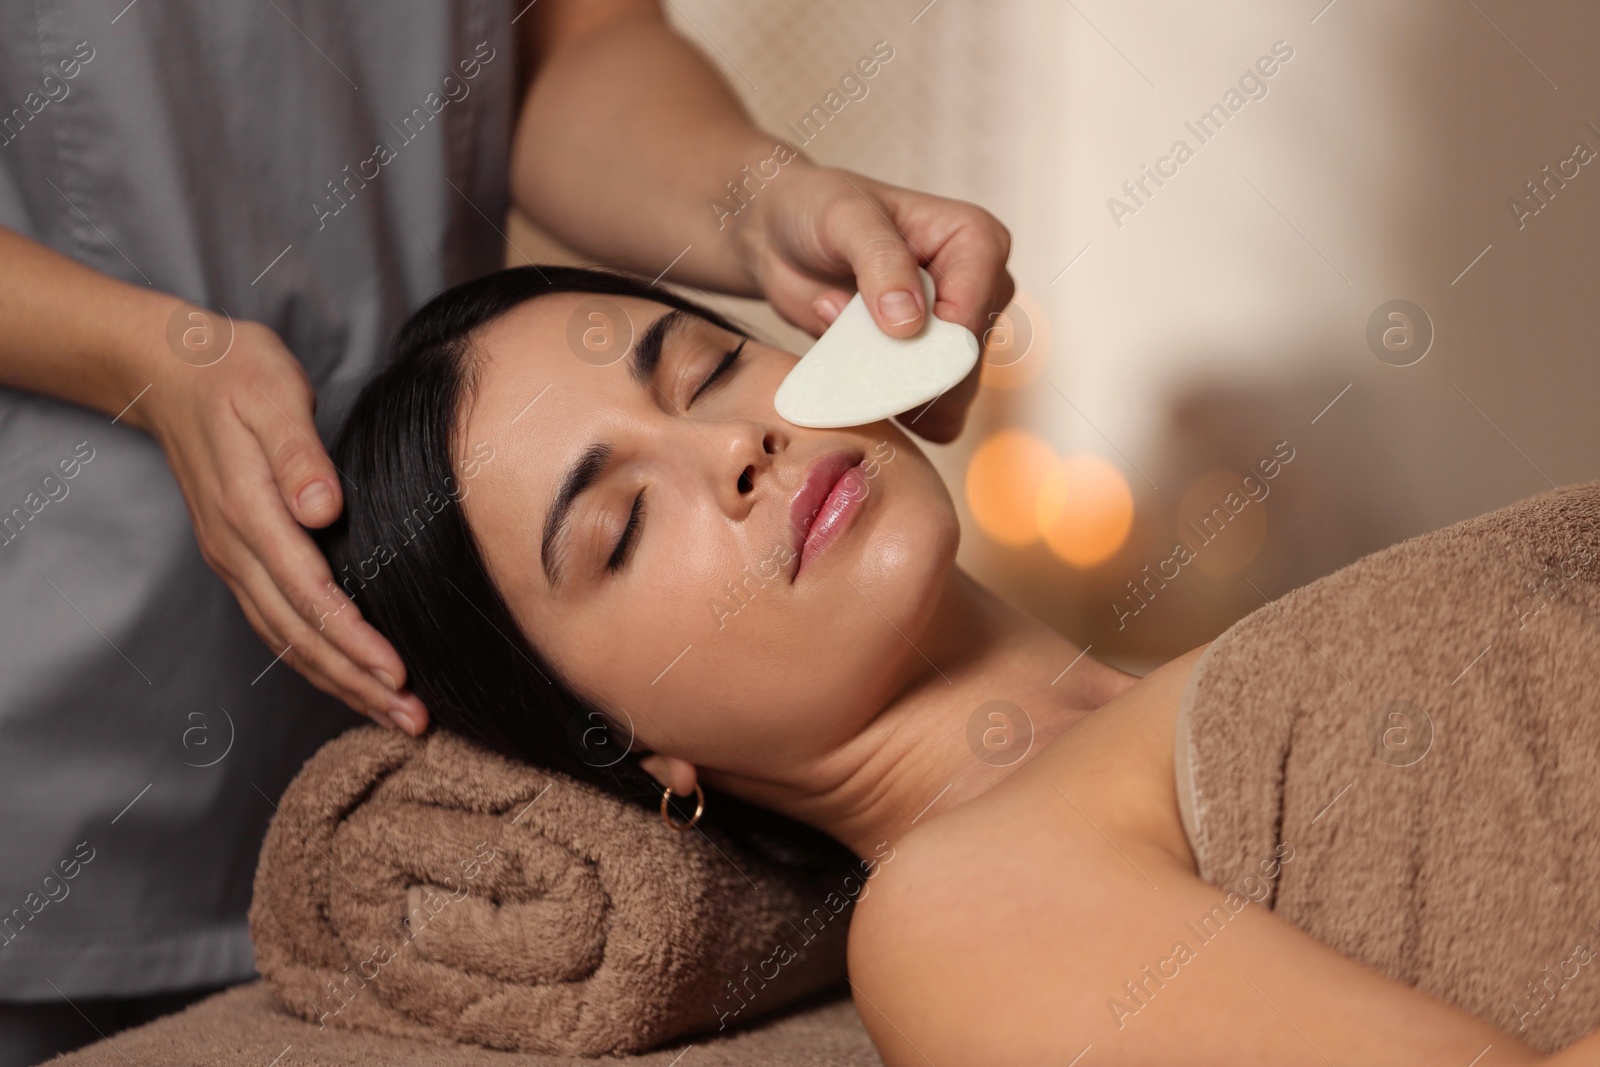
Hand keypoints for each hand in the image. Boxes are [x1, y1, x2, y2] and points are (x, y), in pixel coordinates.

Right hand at [125, 312, 427, 733]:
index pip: (310, 594)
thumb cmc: (235, 374)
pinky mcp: (238, 557)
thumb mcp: (272, 394)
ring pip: (287, 639)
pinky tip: (349, 677)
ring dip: (340, 682)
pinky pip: (278, 623)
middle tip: (414, 722)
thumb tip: (324, 509)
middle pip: (300, 635)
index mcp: (249, 512)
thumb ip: (298, 454)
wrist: (169, 370)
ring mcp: (233, 557)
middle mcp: (237, 547)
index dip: (355, 640)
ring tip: (393, 716)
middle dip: (357, 683)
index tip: (399, 675)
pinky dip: (315, 659)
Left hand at [735, 164, 1013, 443]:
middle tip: (850, 354)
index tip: (880, 350)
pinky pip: (920, 409)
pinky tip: (849, 369)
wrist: (780, 236)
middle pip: (963, 364)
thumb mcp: (845, 218)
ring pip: (946, 396)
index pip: (971, 315)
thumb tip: (911, 322)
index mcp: (977, 242)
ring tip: (843, 344)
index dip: (931, 347)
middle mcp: (979, 289)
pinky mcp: (924, 362)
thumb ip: (881, 261)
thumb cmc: (817, 208)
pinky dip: (881, 403)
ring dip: (888, 388)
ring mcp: (953, 331)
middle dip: (907, 375)